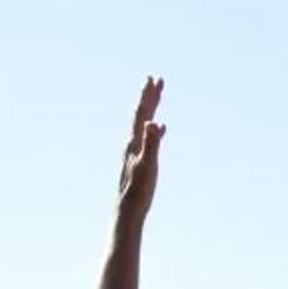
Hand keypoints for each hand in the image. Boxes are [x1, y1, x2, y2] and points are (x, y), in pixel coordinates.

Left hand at [116, 77, 163, 221]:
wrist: (127, 209)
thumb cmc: (138, 190)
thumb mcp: (147, 165)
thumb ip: (150, 143)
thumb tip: (152, 122)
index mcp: (134, 142)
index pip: (141, 113)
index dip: (147, 95)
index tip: (152, 78)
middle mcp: (132, 143)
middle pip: (141, 114)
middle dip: (150, 96)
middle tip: (156, 79)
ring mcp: (135, 151)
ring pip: (144, 124)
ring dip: (151, 109)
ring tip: (158, 97)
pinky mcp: (139, 160)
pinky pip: (148, 138)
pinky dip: (154, 129)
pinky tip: (160, 128)